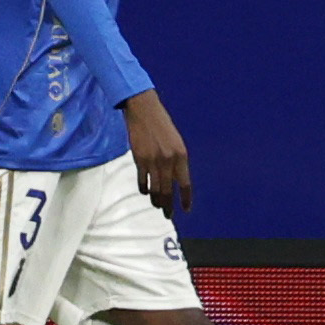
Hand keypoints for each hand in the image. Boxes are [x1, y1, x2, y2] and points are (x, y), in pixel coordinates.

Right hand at [122, 89, 191, 214]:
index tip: (185, 210)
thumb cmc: (162, 124)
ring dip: (156, 200)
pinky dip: (144, 189)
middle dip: (168, 205)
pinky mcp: (139, 159)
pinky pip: (142, 181)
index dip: (186, 199)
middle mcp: (168, 160)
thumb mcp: (175, 142)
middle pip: (169, 191)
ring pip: (155, 189)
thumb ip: (176, 161)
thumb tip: (175, 180)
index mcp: (181, 156)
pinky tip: (145, 192)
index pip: (185, 184)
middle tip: (168, 214)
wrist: (144, 109)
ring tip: (157, 205)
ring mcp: (153, 161)